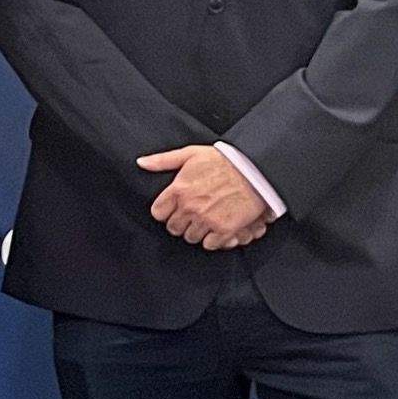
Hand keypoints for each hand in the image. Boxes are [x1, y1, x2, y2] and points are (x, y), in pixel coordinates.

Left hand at [138, 146, 268, 249]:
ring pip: (190, 237)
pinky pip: (210, 244)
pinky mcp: (224, 229)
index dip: (165, 212)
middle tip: (192, 215)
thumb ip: (163, 160)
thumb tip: (141, 163)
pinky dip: (213, 239)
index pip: (158, 213)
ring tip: (206, 220)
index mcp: (178, 190)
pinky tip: (218, 228)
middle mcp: (190, 207)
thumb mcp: (191, 154)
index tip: (174, 209)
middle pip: (174, 228)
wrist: (256, 169)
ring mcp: (206, 220)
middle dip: (181, 223)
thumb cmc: (224, 160)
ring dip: (197, 231)